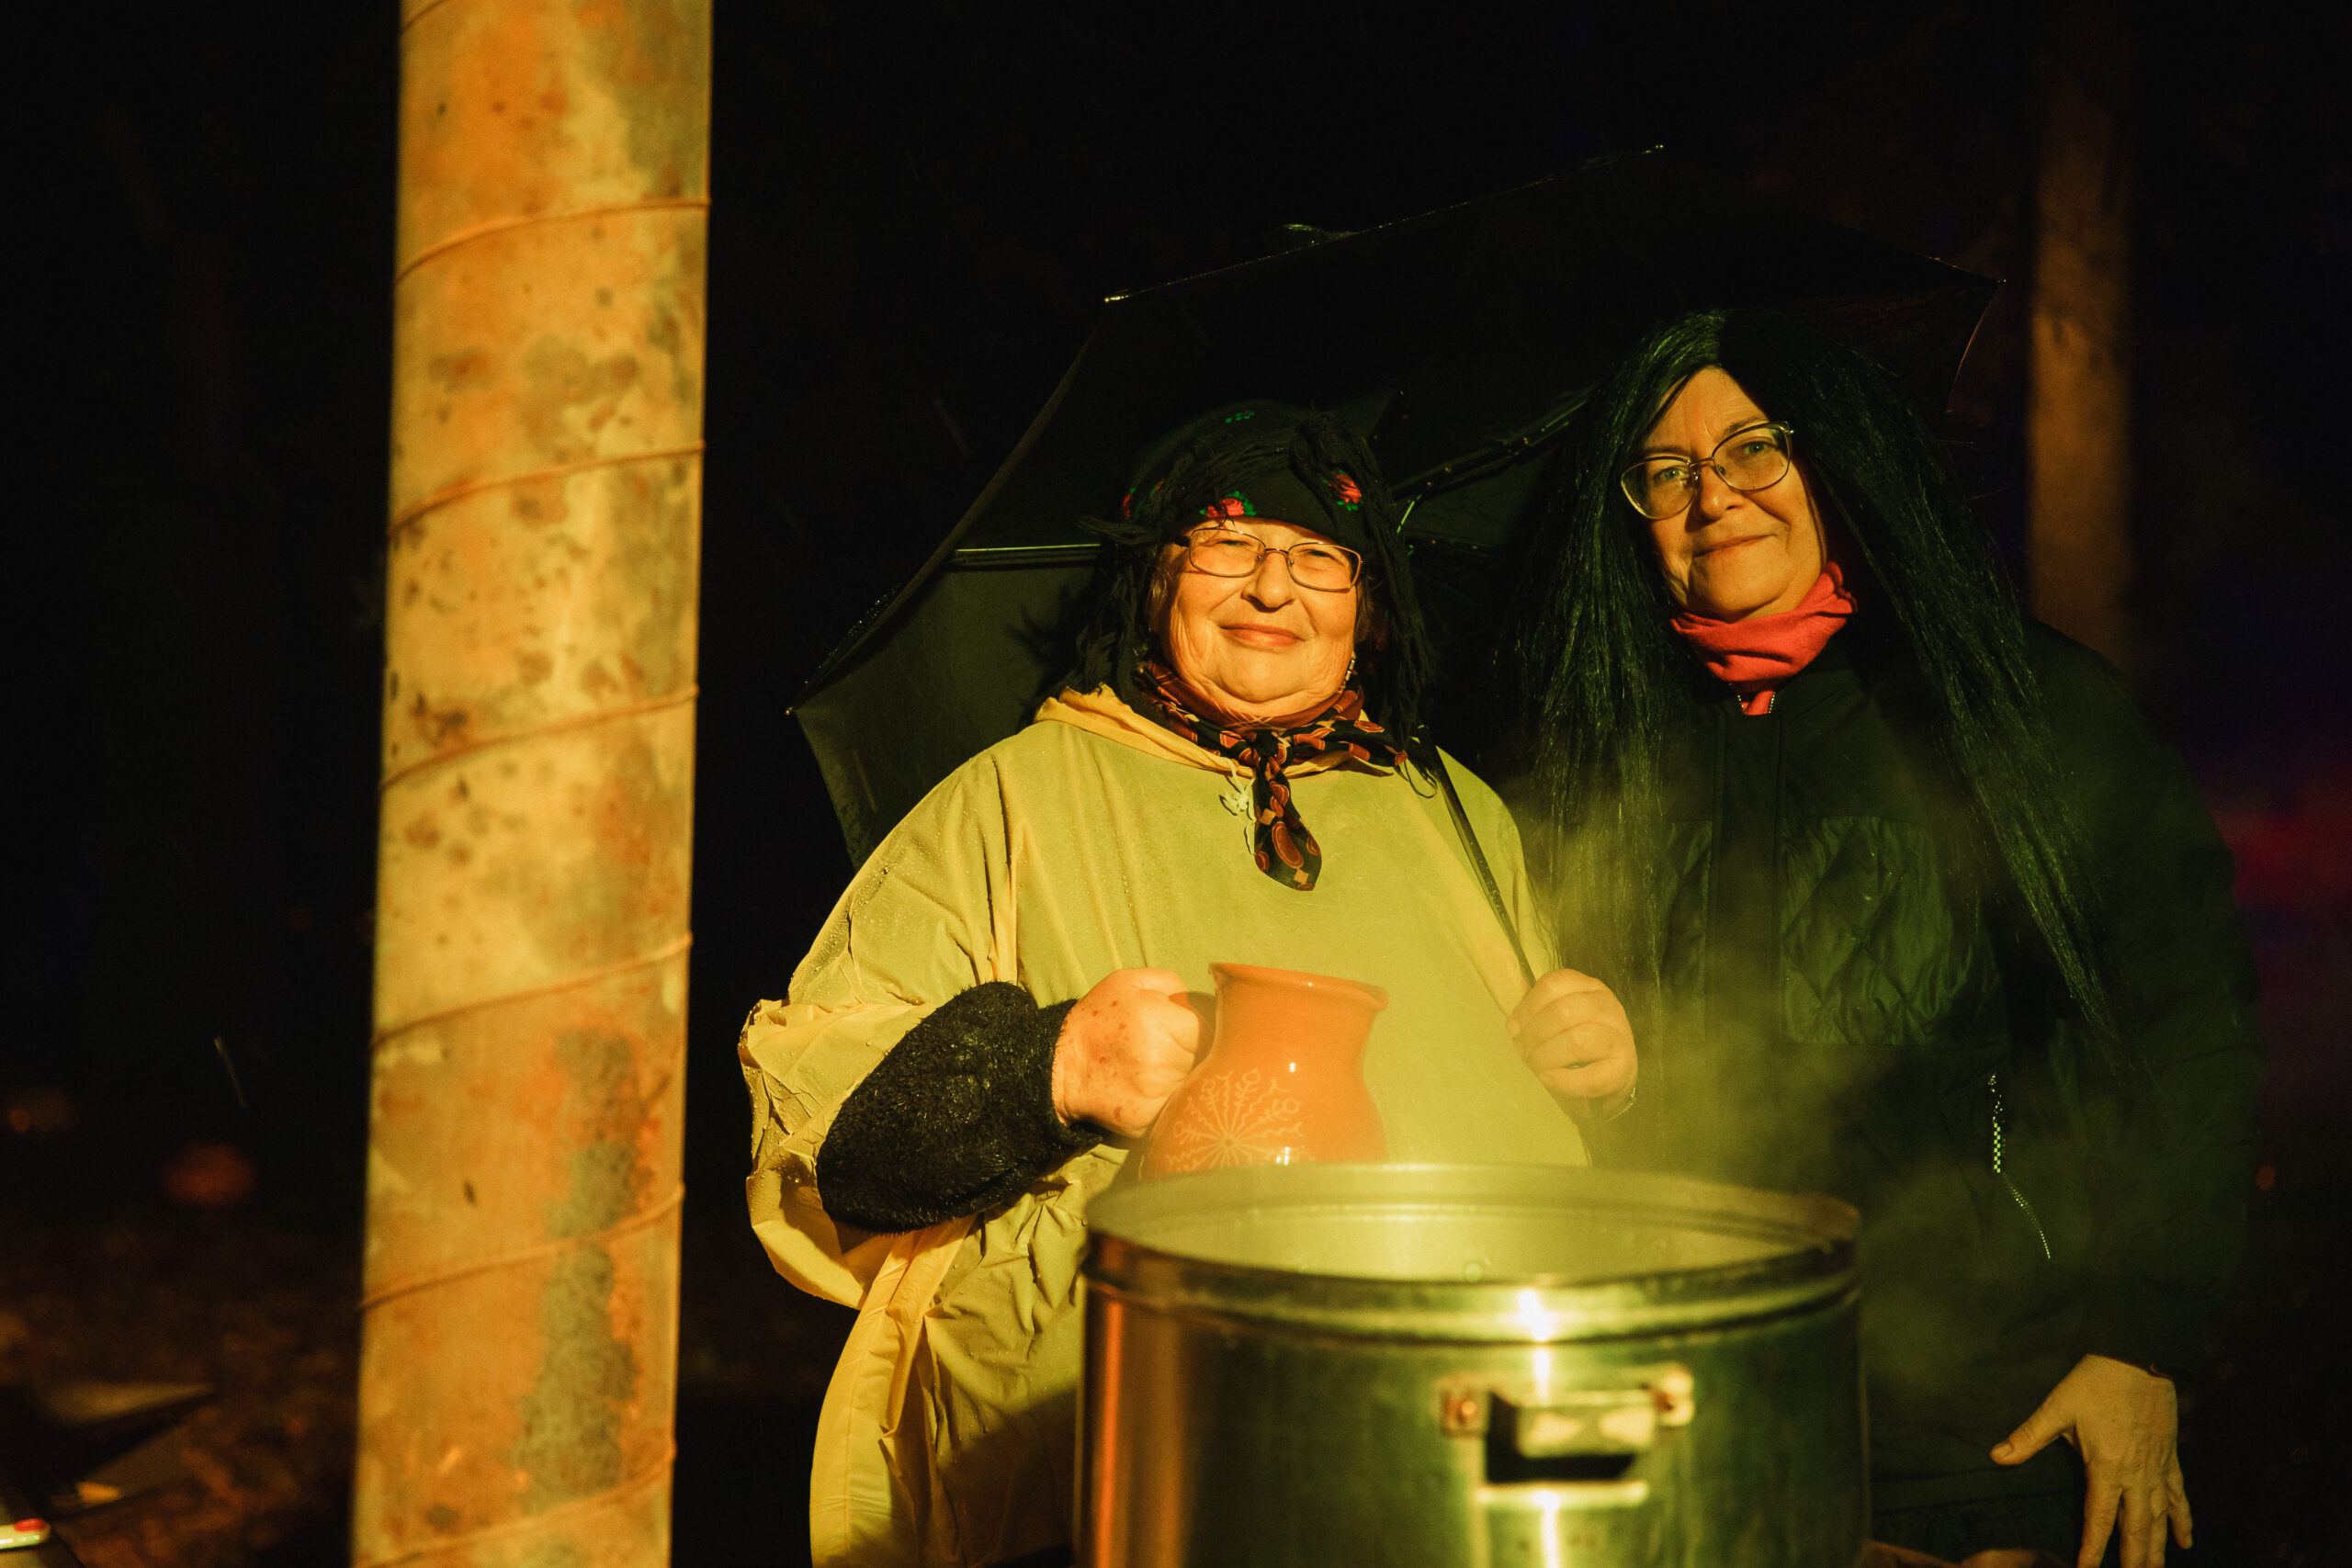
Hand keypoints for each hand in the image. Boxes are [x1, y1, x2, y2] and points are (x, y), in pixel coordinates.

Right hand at [1051, 968, 1201, 1137]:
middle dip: (1192, 1056)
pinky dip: (1167, 1101)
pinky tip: (1146, 1090)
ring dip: (1181, 1079)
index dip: (1199, 1032)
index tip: (1183, 1033)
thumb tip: (1202, 1002)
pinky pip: (1174, 1109)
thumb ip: (1173, 983)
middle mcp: (1162, 1060)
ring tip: (1154, 1069)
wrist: (1059, 1066)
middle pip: (1204, 1061)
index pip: (1209, 1032)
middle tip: (1166, 1051)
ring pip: (1191, 1087)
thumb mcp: (1129, 982)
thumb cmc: (1098, 1019)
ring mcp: (1155, 1093)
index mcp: (1161, 1021)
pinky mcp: (1147, 1119)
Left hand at [1506, 967, 1637, 1115]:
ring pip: (1578, 1041)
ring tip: (1536, 1065)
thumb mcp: (1558, 1022)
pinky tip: (1549, 1079)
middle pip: (1562, 1011)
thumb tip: (1514, 1026)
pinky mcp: (1623, 1070)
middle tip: (1524, 1052)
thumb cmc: (1576, 1048)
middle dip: (1534, 1035)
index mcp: (1589, 988)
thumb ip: (1536, 1016)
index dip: (1527, 1008)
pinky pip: (1591, 1077)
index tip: (1515, 1028)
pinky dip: (1563, 1081)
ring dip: (1546, 1056)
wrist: (1610, 1080)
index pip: (1552, 984)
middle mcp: (1608, 1008)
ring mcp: (1620, 1038)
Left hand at [1992, 1354, 2189, 1566]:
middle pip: (2135, 1528)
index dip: (2092, 1548)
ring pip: (2160, 1519)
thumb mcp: (2057, 1407)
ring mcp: (2157, 1469)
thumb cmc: (2094, 1381)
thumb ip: (2029, 1436)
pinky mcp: (2171, 1459)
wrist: (2139, 1357)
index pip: (2098, 1518)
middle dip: (2133, 1559)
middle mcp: (2135, 1475)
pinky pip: (2179, 1497)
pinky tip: (2186, 1543)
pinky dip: (2183, 1521)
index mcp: (2105, 1466)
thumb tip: (1996, 1457)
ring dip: (2157, 1549)